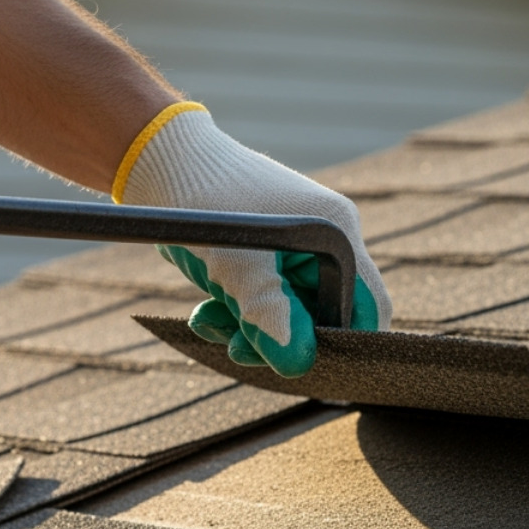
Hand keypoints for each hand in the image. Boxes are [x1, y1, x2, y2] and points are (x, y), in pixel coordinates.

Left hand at [115, 104, 392, 377]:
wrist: (160, 163)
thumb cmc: (206, 202)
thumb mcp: (238, 266)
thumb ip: (270, 315)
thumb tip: (298, 365)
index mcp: (336, 233)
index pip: (368, 305)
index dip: (344, 342)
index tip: (304, 364)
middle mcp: (324, 242)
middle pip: (324, 317)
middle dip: (281, 339)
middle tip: (239, 349)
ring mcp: (295, 251)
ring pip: (289, 315)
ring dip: (250, 330)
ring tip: (213, 325)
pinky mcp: (266, 258)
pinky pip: (264, 302)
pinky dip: (237, 315)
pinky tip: (206, 314)